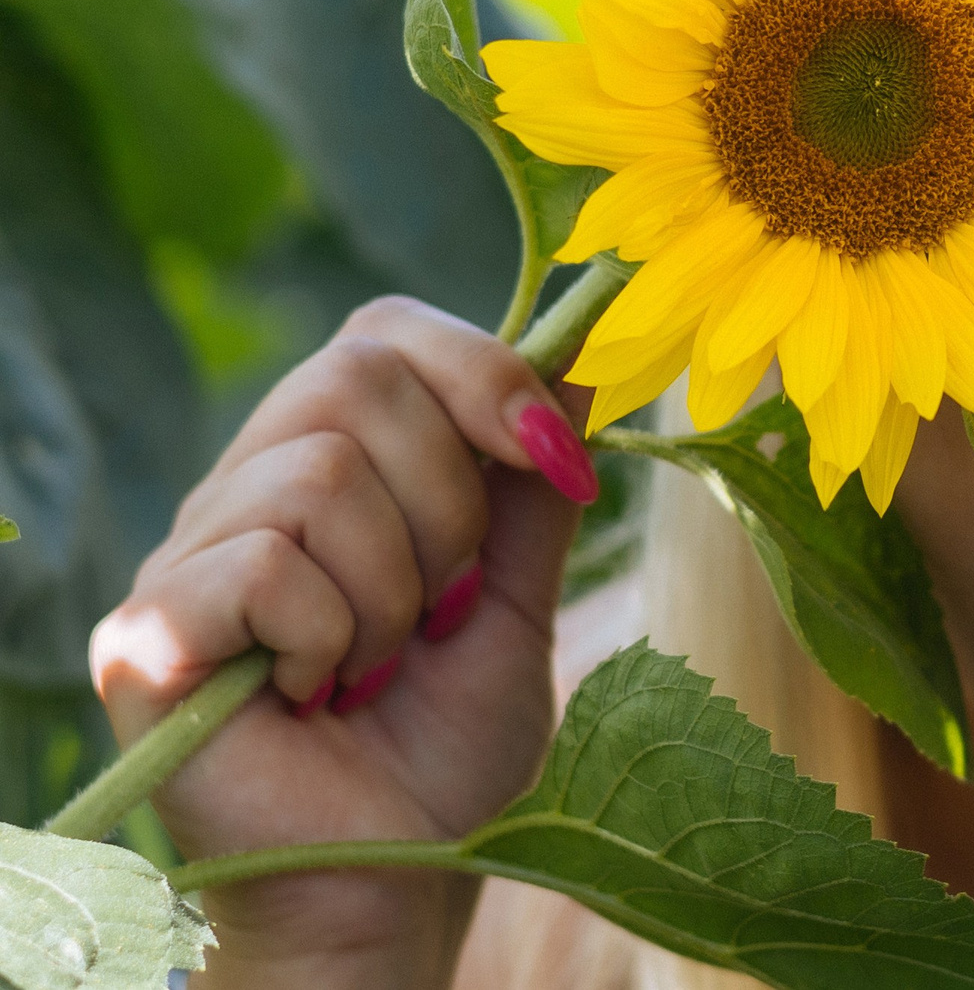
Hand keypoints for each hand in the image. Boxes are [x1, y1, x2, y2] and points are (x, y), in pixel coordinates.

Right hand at [89, 297, 599, 989]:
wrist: (397, 883)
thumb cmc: (444, 751)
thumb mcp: (517, 596)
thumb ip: (535, 485)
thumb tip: (582, 358)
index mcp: (329, 465)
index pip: (386, 333)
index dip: (484, 373)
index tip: (559, 461)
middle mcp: (244, 491)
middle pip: (353, 375)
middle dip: (449, 498)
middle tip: (447, 607)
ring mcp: (185, 560)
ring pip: (321, 474)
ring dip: (394, 587)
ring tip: (380, 667)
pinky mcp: (148, 634)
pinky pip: (264, 562)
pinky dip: (328, 636)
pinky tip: (316, 698)